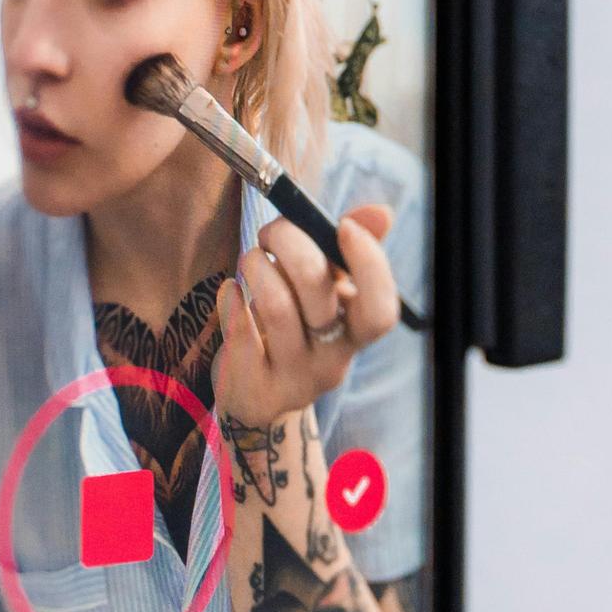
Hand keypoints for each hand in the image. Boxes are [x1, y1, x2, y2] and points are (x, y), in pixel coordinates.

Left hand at [212, 204, 396, 429]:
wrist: (259, 398)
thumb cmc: (293, 328)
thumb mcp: (323, 294)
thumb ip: (345, 253)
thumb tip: (381, 213)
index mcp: (355, 332)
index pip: (380, 309)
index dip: (369, 265)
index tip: (343, 226)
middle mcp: (332, 361)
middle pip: (320, 295)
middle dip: (291, 244)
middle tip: (270, 233)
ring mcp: (293, 378)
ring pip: (278, 308)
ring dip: (258, 267)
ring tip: (251, 260)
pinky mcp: (254, 387)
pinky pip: (240, 334)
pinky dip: (231, 299)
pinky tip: (229, 289)